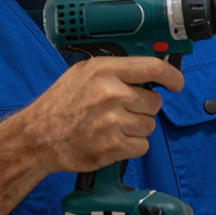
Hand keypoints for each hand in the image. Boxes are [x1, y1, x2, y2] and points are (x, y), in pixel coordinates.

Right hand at [16, 56, 183, 173]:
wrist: (39, 136)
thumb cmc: (61, 103)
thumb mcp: (83, 73)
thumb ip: (115, 70)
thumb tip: (149, 71)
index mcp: (104, 71)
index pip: (153, 68)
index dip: (172, 76)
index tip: (176, 83)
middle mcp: (110, 94)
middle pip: (154, 102)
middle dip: (144, 108)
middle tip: (123, 111)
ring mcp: (112, 122)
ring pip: (149, 125)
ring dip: (137, 128)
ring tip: (113, 126)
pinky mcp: (112, 146)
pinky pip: (142, 146)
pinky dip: (131, 146)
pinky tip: (112, 141)